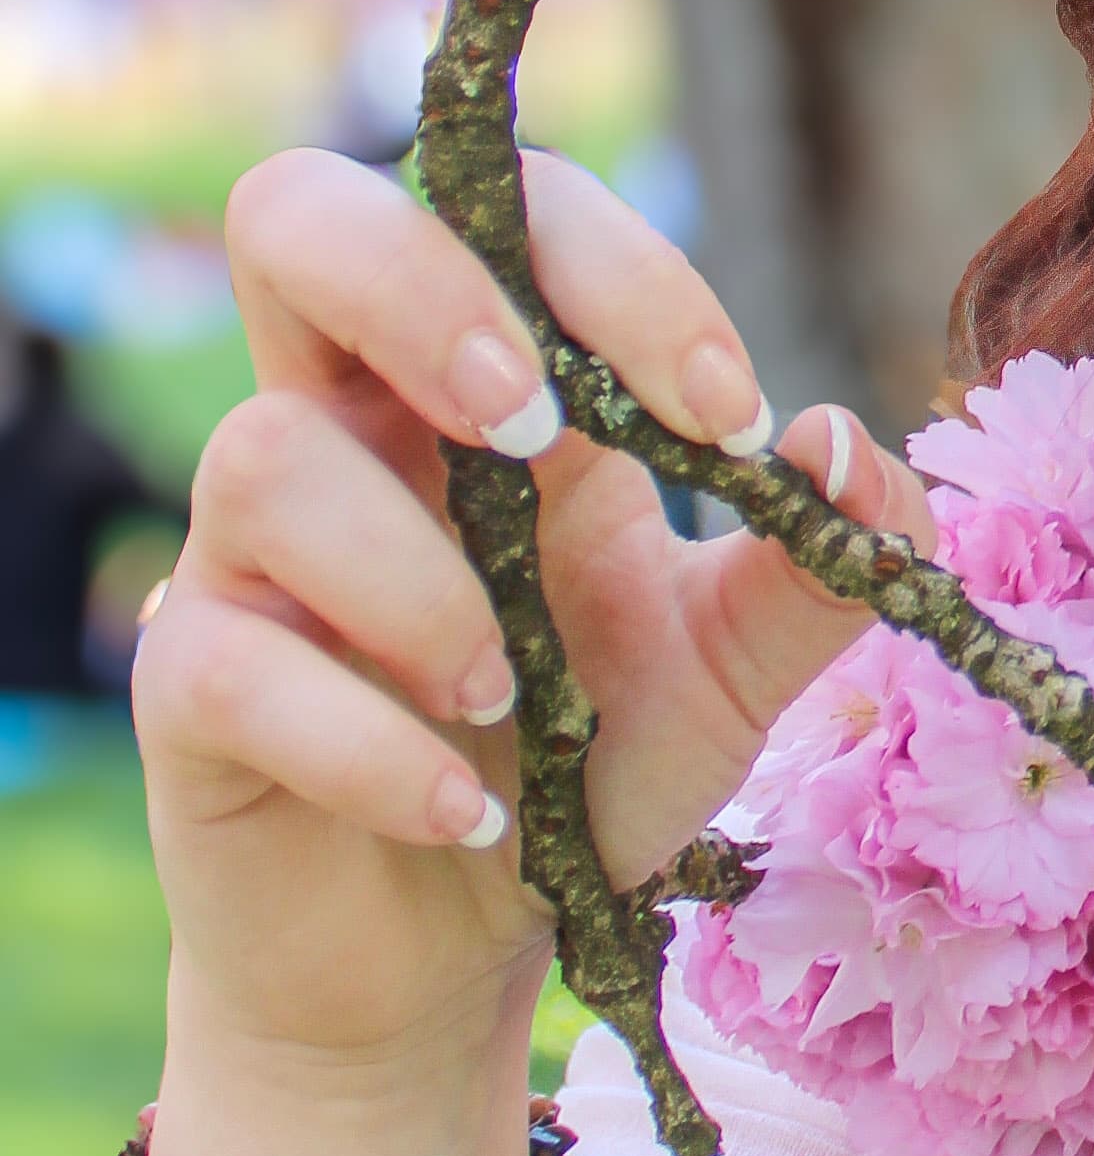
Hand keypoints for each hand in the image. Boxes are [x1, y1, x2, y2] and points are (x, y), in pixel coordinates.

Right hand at [138, 148, 934, 1104]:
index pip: (508, 207)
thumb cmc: (598, 757)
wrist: (472, 948)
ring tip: (507, 692)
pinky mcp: (188, 686)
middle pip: (297, 215)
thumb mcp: (743, 662)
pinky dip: (365, 742)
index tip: (734, 420)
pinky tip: (468, 815)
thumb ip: (824, 559)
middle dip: (423, 287)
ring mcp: (248, 547)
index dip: (618, 272)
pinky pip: (221, 661)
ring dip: (413, 576)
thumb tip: (842, 443)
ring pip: (259, 453)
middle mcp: (357, 424)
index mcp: (492, 375)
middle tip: (536, 431)